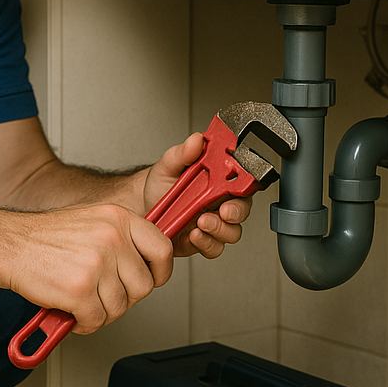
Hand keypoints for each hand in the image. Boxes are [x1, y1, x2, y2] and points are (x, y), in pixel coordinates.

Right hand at [0, 203, 173, 334]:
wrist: (9, 245)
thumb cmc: (46, 238)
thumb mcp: (93, 221)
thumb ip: (122, 238)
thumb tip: (146, 265)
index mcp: (118, 218)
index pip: (162, 249)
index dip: (160, 272)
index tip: (151, 279)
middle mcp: (112, 238)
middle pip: (143, 286)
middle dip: (124, 298)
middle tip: (103, 294)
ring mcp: (97, 264)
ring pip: (121, 307)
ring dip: (102, 312)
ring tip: (83, 301)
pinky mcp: (80, 290)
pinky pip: (97, 320)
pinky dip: (85, 324)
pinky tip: (72, 311)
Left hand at [142, 133, 251, 259]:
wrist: (143, 207)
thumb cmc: (161, 186)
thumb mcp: (169, 164)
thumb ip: (183, 152)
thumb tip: (196, 139)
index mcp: (218, 181)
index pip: (242, 182)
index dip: (244, 186)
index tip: (235, 188)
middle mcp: (219, 203)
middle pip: (242, 210)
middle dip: (234, 213)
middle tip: (221, 211)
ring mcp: (213, 224)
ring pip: (231, 232)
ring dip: (219, 229)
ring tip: (201, 222)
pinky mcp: (203, 241)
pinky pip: (213, 247)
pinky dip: (206, 243)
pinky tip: (194, 235)